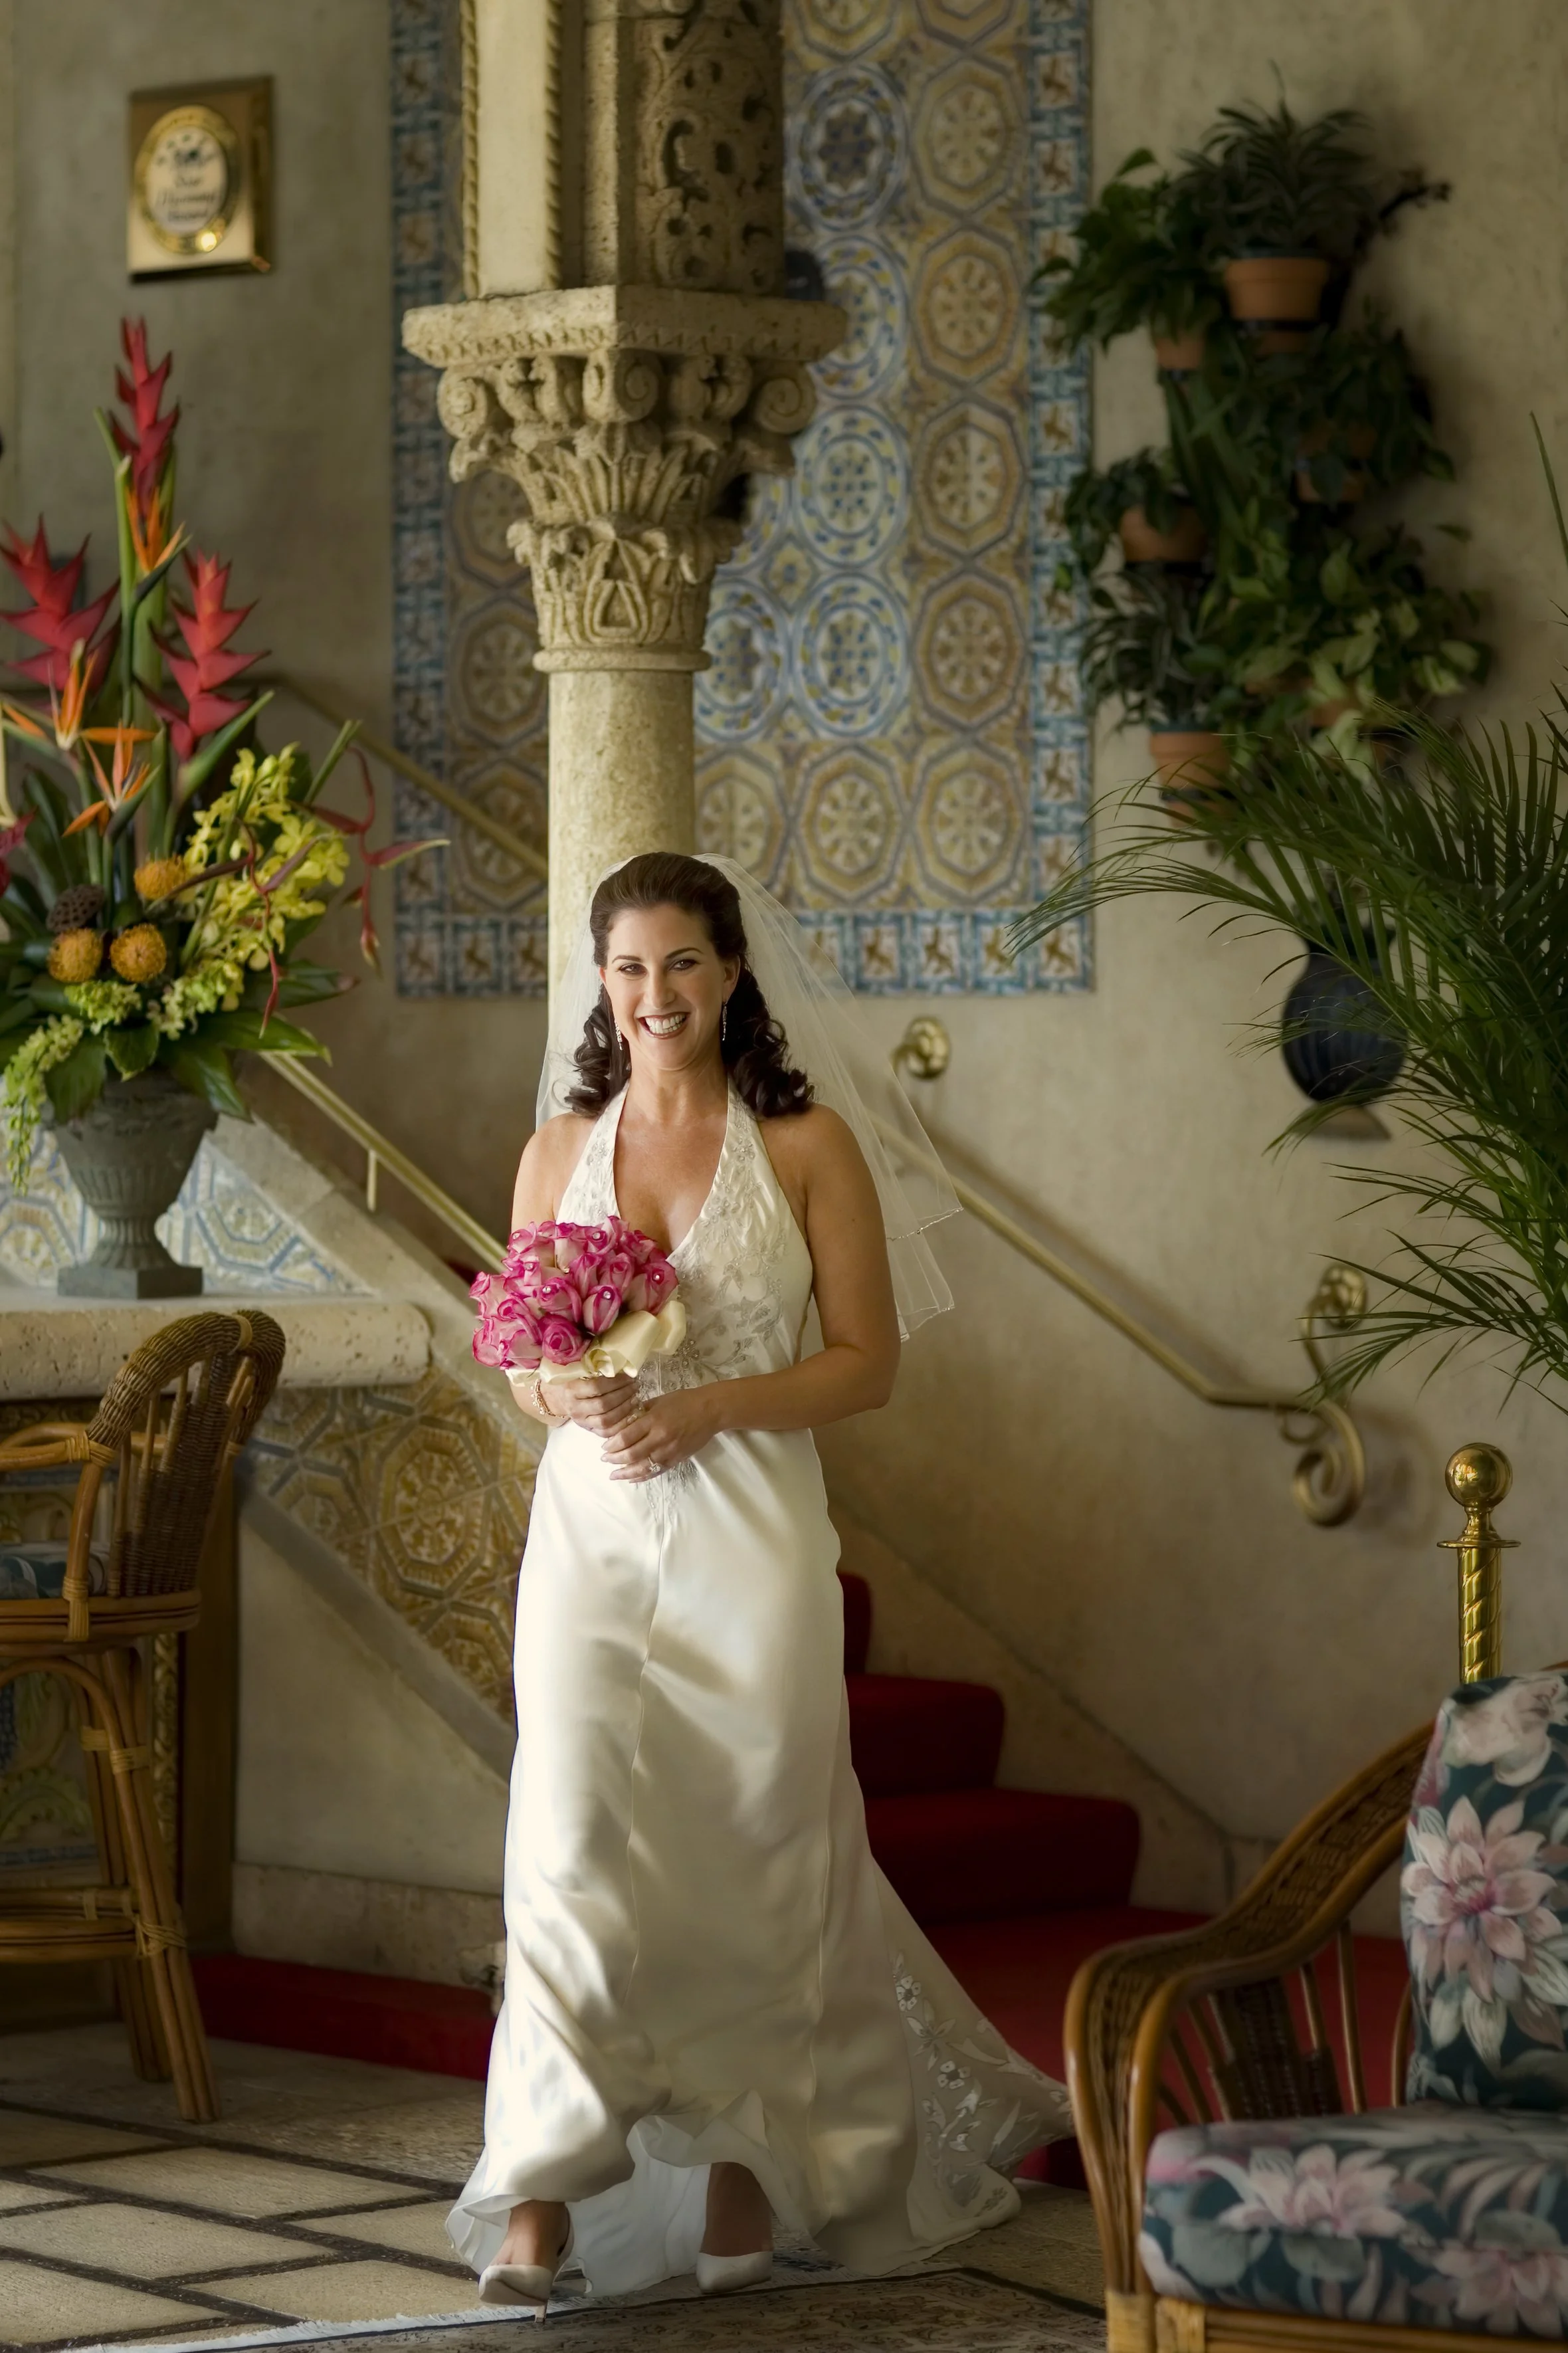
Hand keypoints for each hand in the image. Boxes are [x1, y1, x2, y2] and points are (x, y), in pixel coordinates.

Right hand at [545, 1370, 640, 1435]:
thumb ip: (594, 1364)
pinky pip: (606, 1432)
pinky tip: (630, 1413)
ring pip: (606, 1420)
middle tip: (635, 1386)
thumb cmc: (572, 1378)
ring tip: (635, 1398)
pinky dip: (621, 1424)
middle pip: (604, 1405)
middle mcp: (575, 1408)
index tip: (629, 1376)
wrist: (558, 1396)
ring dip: (625, 1409)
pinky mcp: (588, 1429)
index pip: (597, 1387)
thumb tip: (619, 1361)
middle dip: (624, 1395)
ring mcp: (581, 1421)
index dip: (616, 1382)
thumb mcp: (578, 1368)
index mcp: (571, 1389)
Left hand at [601, 1387, 718, 1480]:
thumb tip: (623, 1422)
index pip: (626, 1437)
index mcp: (653, 1420)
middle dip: (615, 1459)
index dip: (612, 1444)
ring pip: (642, 1467)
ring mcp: (669, 1451)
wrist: (711, 1411)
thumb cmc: (684, 1401)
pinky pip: (656, 1471)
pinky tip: (632, 1479)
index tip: (604, 1446)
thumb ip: (641, 1412)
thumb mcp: (659, 1400)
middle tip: (605, 1459)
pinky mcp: (677, 1459)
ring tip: (614, 1475)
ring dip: (625, 1473)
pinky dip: (642, 1477)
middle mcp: (660, 1438)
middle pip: (631, 1454)